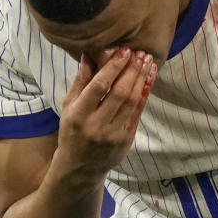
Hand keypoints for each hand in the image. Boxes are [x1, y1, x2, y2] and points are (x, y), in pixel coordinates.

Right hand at [56, 47, 157, 183]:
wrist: (80, 167)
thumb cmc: (72, 131)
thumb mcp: (69, 106)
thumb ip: (80, 80)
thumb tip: (89, 53)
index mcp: (78, 115)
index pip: (99, 86)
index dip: (114, 67)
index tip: (125, 50)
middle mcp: (96, 126)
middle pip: (120, 93)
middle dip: (132, 70)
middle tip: (141, 53)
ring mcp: (113, 134)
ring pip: (132, 102)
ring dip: (142, 80)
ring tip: (148, 62)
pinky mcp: (126, 140)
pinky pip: (138, 113)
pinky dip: (144, 94)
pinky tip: (148, 80)